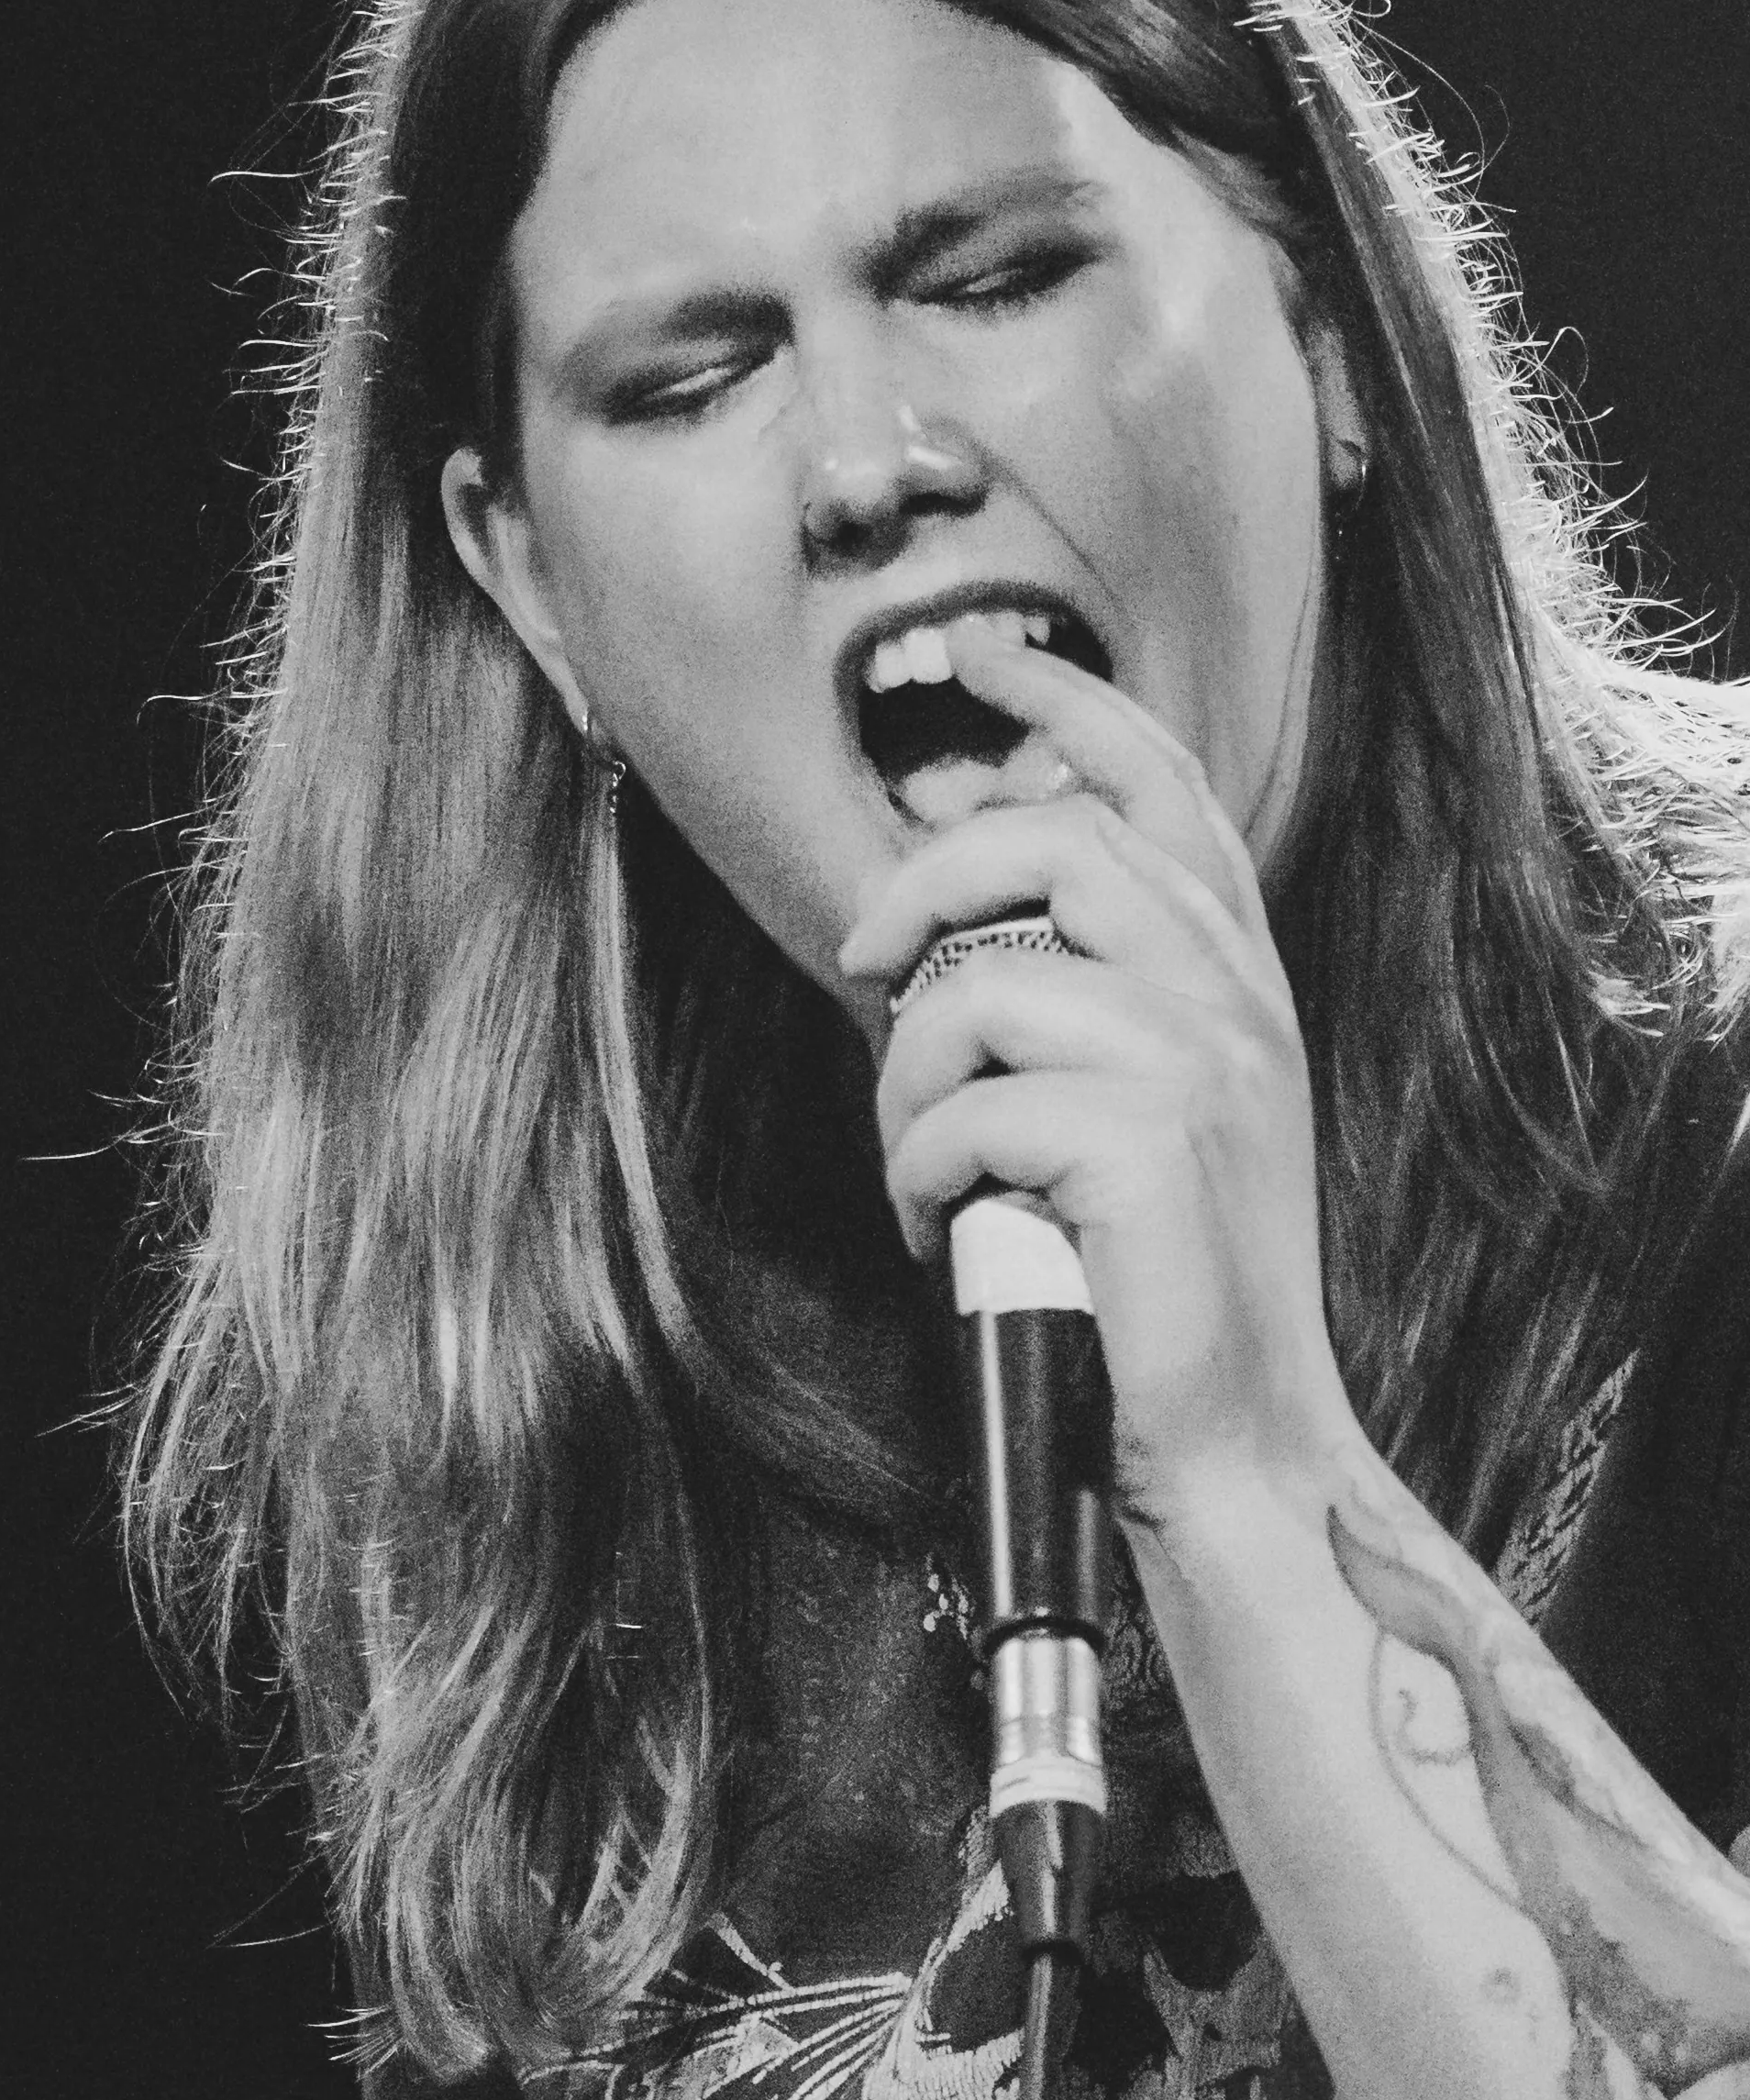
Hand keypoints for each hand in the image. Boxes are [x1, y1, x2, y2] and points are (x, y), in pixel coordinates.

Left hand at [831, 626, 1356, 1535]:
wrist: (1231, 1436)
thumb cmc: (1152, 1283)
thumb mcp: (1141, 1115)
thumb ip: (1085, 1009)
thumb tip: (944, 932)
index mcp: (1235, 979)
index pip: (1162, 790)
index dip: (1068, 711)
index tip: (983, 663)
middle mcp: (1235, 1001)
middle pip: (1054, 846)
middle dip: (925, 890)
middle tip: (863, 967)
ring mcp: (1203, 1068)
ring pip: (984, 991)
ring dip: (908, 1081)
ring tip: (918, 1164)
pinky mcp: (1150, 1147)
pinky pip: (966, 1113)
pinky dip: (919, 1177)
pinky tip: (942, 1231)